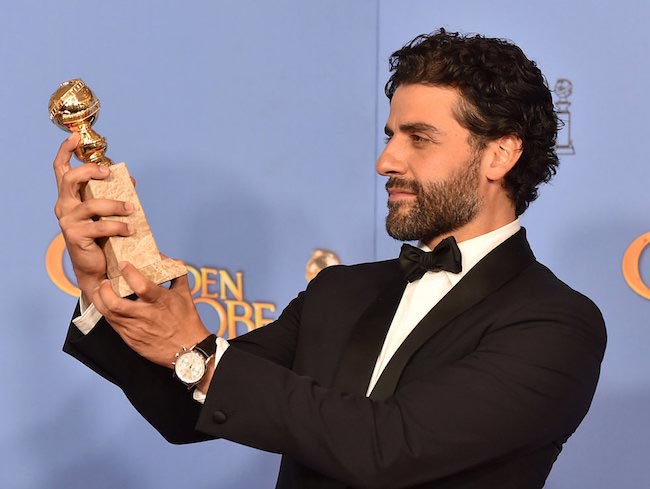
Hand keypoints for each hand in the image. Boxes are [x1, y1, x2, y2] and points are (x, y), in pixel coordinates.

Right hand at [53, 134, 133, 301]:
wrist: (97, 268)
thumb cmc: (103, 236)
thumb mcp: (108, 212)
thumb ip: (115, 195)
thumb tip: (130, 179)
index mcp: (70, 196)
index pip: (61, 169)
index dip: (65, 151)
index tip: (74, 137)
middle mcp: (64, 206)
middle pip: (70, 179)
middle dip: (90, 172)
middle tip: (109, 174)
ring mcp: (68, 221)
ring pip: (92, 204)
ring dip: (115, 205)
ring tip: (131, 210)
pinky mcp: (76, 236)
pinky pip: (99, 226)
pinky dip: (118, 226)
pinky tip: (128, 230)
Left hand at [92, 261, 209, 367]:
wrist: (188, 350)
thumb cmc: (187, 321)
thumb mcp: (185, 295)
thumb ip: (177, 275)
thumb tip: (169, 259)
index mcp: (161, 302)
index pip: (141, 285)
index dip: (129, 273)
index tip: (123, 264)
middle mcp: (146, 315)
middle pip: (115, 303)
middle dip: (105, 290)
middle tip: (105, 281)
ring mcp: (135, 329)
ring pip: (108, 314)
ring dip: (100, 300)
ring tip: (100, 291)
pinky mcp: (130, 339)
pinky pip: (112, 324)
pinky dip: (106, 312)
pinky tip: (107, 305)